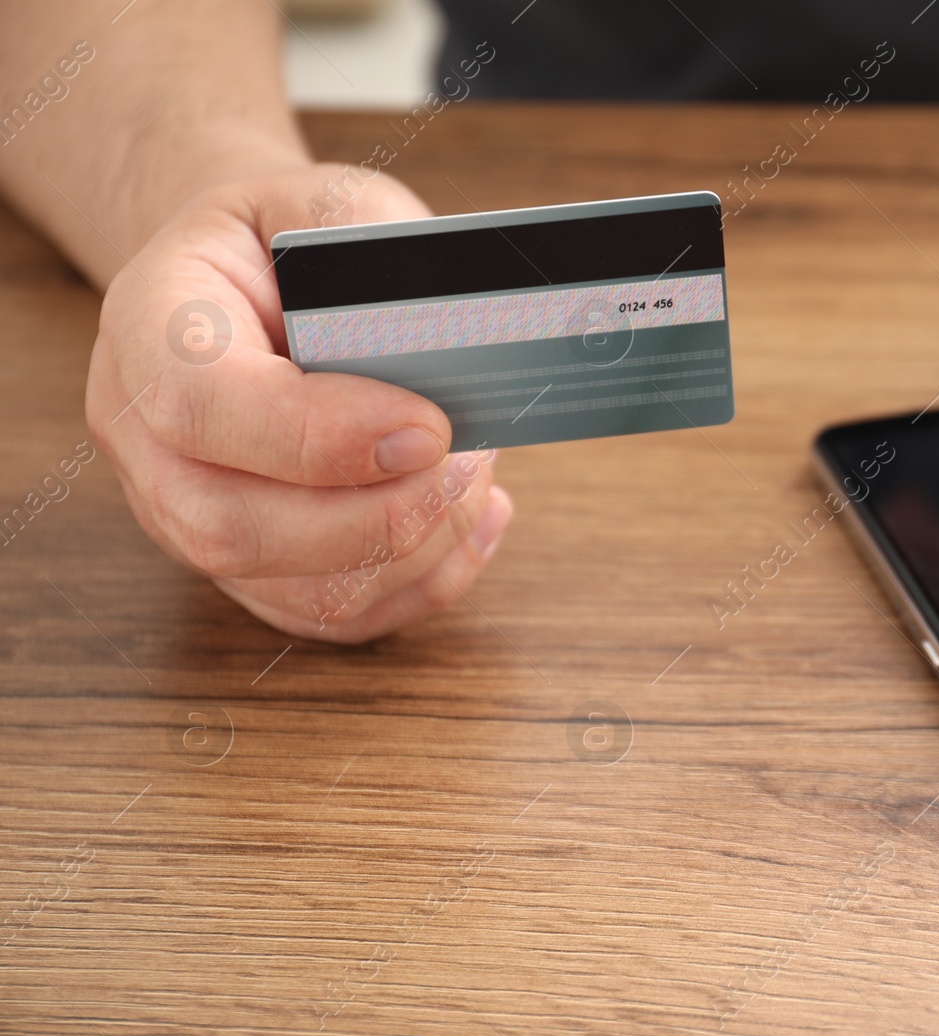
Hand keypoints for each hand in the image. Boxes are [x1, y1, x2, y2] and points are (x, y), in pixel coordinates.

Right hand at [85, 165, 513, 642]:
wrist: (251, 287)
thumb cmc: (290, 247)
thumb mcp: (324, 202)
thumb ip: (367, 248)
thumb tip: (442, 324)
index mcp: (147, 329)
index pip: (199, 404)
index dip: (317, 435)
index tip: (428, 426)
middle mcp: (144, 440)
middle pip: (231, 528)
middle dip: (377, 517)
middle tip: (468, 465)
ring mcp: (186, 516)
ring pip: (291, 588)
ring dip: (413, 553)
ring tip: (478, 484)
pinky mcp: (249, 567)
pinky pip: (330, 614)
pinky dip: (420, 586)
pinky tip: (474, 526)